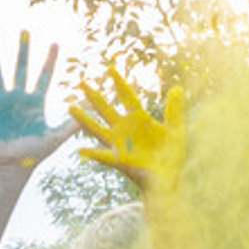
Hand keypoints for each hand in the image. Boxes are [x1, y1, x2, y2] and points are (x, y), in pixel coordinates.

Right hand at [0, 34, 69, 170]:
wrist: (13, 166)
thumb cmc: (35, 153)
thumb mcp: (56, 137)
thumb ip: (72, 123)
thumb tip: (90, 110)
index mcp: (35, 102)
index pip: (44, 76)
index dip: (50, 60)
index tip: (55, 42)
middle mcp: (18, 98)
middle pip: (21, 68)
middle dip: (23, 50)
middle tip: (25, 30)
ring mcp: (2, 102)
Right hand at [69, 73, 186, 194]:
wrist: (168, 179)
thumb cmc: (171, 156)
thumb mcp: (175, 131)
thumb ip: (174, 111)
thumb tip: (177, 88)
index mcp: (139, 119)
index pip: (127, 97)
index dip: (119, 83)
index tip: (110, 68)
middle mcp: (125, 129)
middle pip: (106, 109)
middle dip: (94, 96)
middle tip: (81, 82)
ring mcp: (119, 144)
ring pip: (98, 129)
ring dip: (84, 119)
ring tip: (71, 108)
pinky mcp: (119, 161)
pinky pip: (104, 157)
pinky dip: (93, 154)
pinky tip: (81, 150)